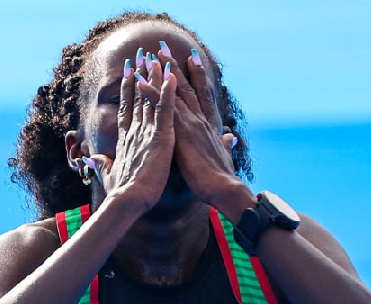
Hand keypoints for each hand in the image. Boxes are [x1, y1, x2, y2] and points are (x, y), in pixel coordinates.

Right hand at [86, 53, 176, 213]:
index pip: (127, 109)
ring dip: (154, 77)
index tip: (129, 73)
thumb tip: (89, 160)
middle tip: (141, 55)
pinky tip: (172, 76)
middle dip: (139, 75)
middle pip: (138, 98)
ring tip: (156, 57)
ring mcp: (147, 133)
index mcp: (125, 140)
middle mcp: (135, 131)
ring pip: (151, 99)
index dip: (127, 90)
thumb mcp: (107, 175)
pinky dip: (168, 93)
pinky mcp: (160, 138)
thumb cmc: (119, 193)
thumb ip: (100, 164)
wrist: (127, 201)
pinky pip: (166, 110)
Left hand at [157, 41, 244, 208]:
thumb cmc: (221, 178)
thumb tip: (230, 138)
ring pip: (174, 91)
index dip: (196, 76)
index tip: (191, 59)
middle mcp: (200, 118)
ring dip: (161, 72)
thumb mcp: (224, 157)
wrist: (223, 187)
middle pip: (186, 86)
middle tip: (163, 48)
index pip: (201, 95)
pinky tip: (139, 81)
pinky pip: (162, 107)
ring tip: (149, 55)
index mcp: (209, 125)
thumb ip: (225, 145)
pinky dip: (151, 93)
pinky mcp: (180, 130)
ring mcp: (190, 122)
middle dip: (174, 66)